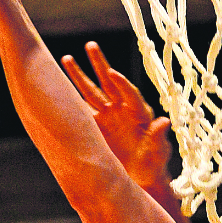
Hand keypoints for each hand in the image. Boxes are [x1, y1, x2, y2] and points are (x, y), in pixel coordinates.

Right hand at [61, 42, 173, 189]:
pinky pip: (81, 110)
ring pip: (91, 92)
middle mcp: (122, 110)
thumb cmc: (154, 164)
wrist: (140, 178)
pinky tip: (57, 86)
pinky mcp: (96, 126)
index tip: (112, 72)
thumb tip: (164, 121)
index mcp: (139, 113)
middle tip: (91, 45)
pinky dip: (70, 100)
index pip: (130, 93)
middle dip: (99, 64)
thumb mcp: (158, 152)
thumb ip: (159, 137)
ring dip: (79, 77)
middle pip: (108, 83)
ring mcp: (108, 117)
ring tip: (66, 58)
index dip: (122, 83)